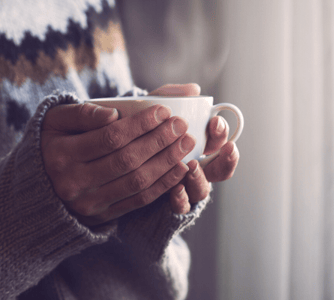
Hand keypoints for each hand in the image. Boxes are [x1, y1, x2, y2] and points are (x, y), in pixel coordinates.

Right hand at [40, 101, 195, 225]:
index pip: (110, 138)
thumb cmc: (53, 141)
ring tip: (185, 145)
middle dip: (160, 142)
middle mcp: (72, 182)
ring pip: (136, 182)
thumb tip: (114, 114)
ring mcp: (88, 203)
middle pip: (127, 161)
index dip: (141, 125)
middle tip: (181, 127)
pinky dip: (162, 185)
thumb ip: (84, 112)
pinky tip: (179, 169)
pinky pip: (138, 201)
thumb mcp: (57, 120)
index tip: (164, 111)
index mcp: (60, 154)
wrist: (37, 183)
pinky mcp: (101, 216)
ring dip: (166, 163)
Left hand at [149, 84, 239, 213]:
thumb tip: (194, 89)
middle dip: (225, 158)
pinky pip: (181, 207)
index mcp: (197, 143)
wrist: (108, 153)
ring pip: (202, 190)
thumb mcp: (150, 106)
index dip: (222, 133)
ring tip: (193, 167)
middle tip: (220, 147)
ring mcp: (183, 186)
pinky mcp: (167, 202)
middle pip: (220, 169)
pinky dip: (181, 198)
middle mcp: (195, 167)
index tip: (215, 122)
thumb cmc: (137, 125)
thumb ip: (169, 95)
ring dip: (200, 178)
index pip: (220, 141)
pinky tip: (176, 189)